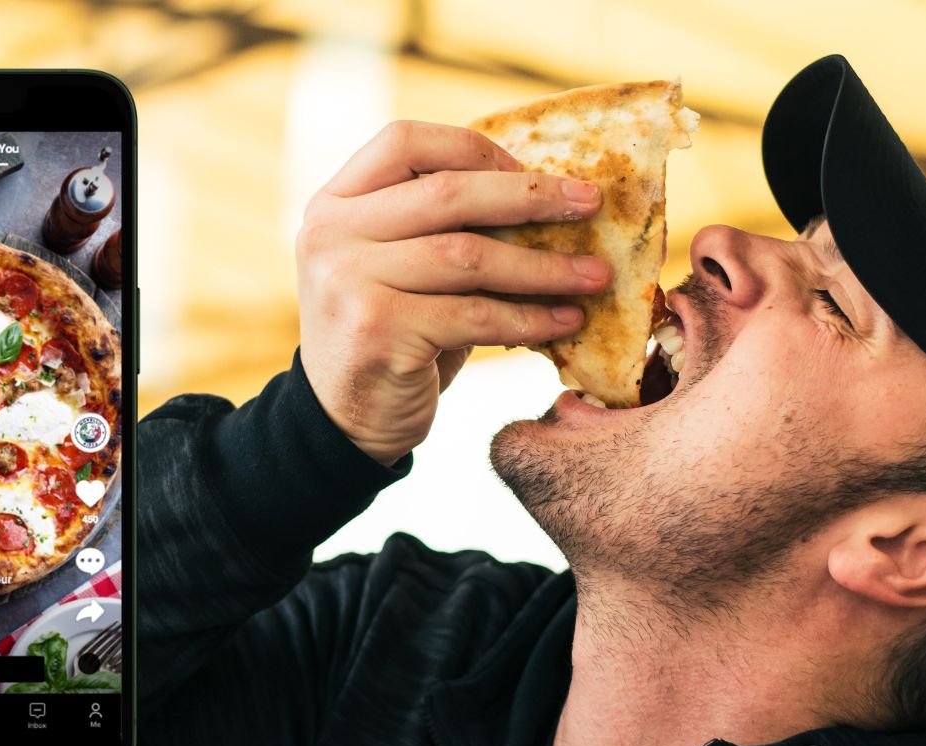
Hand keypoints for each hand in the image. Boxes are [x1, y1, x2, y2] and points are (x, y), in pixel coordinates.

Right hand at [296, 120, 609, 464]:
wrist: (344, 423)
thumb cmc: (391, 336)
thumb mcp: (399, 269)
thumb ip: (440, 227)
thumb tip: (547, 191)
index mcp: (334, 203)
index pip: (404, 142)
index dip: (473, 150)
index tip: (530, 169)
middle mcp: (330, 234)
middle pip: (447, 193)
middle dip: (531, 197)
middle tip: (591, 204)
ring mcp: (348, 281)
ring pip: (469, 255)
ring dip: (544, 266)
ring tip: (594, 275)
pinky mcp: (377, 330)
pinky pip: (474, 314)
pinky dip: (529, 317)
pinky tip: (566, 320)